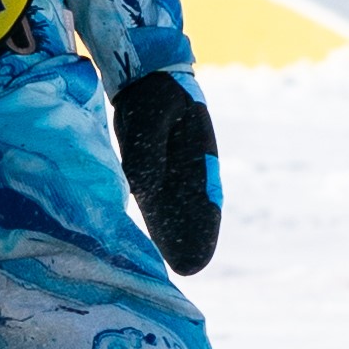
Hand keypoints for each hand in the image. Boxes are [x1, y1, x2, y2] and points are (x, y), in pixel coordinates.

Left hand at [110, 66, 221, 274]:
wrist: (145, 79)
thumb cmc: (156, 93)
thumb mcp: (154, 117)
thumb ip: (148, 153)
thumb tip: (143, 192)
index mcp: (199, 155)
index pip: (205, 198)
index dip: (204, 226)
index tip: (202, 250)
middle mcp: (188, 169)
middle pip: (192, 210)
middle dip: (192, 239)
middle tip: (190, 269)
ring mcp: (170, 171)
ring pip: (174, 209)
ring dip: (174, 234)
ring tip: (177, 264)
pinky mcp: (149, 171)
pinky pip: (155, 200)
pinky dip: (158, 219)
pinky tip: (157, 239)